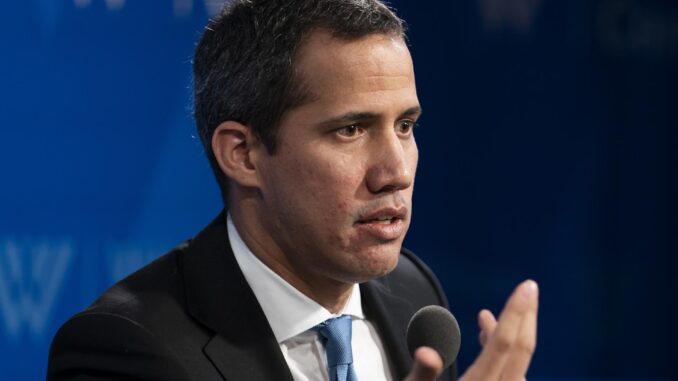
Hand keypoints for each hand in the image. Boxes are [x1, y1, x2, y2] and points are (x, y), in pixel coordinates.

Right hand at [403, 280, 538, 380]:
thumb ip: (423, 374)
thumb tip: (428, 353)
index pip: (504, 344)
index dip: (516, 312)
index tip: (527, 286)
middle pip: (520, 351)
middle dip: (525, 317)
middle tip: (530, 288)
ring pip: (515, 364)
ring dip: (507, 335)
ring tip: (486, 317)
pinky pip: (509, 376)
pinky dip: (502, 354)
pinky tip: (487, 345)